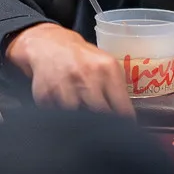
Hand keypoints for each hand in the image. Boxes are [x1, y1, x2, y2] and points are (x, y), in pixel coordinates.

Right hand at [6, 23, 133, 116]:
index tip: (124, 129)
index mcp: (106, 68)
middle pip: (100, 114)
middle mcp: (85, 75)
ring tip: (80, 112)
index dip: (124, 122)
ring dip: (79, 120)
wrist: (48, 44)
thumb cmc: (82, 58)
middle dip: (102, 123)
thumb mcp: (105, 64)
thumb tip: (128, 118)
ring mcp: (63, 84)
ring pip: (77, 118)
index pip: (121, 106)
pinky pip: (57, 116)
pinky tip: (62, 105)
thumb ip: (117, 87)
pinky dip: (61, 116)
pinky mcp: (44, 94)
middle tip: (101, 125)